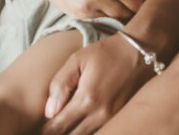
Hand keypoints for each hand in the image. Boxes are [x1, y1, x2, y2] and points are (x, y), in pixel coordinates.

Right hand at [30, 0, 171, 19]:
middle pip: (138, 3)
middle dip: (140, 3)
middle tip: (136, 1)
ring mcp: (95, 0)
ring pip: (123, 14)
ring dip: (125, 10)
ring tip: (120, 3)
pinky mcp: (83, 12)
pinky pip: (105, 18)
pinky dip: (108, 13)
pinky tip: (104, 5)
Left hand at [41, 33, 155, 134]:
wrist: (141, 51)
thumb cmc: (107, 52)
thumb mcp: (78, 60)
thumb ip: (60, 84)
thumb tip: (49, 112)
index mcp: (86, 100)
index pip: (58, 127)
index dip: (45, 132)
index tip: (37, 131)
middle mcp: (100, 115)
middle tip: (47, 130)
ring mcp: (113, 119)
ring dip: (73, 133)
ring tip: (64, 127)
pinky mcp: (121, 118)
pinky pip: (100, 132)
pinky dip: (88, 131)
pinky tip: (81, 125)